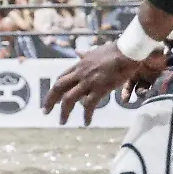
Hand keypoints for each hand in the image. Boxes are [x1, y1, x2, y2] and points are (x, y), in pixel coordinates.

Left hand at [43, 42, 159, 124]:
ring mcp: (89, 81)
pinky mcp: (100, 88)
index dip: (55, 89)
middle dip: (49, 100)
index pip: (61, 77)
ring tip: (62, 121)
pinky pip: (89, 105)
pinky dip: (86, 115)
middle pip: (58, 87)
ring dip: (64, 111)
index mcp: (79, 65)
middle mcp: (80, 73)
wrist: (127, 51)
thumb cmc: (115, 51)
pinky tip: (86, 123)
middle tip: (45, 111)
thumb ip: (85, 55)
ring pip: (69, 98)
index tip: (51, 98)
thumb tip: (78, 52)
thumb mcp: (95, 51)